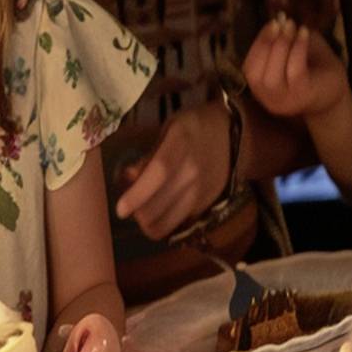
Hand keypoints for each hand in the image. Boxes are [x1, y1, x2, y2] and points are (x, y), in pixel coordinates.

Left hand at [114, 101, 232, 238]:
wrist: (231, 135)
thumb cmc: (192, 128)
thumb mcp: (168, 130)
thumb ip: (148, 155)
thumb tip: (127, 178)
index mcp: (181, 143)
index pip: (159, 173)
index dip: (138, 194)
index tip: (120, 210)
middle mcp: (194, 170)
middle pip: (161, 204)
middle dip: (138, 213)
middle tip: (127, 208)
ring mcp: (203, 189)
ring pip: (169, 221)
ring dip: (149, 223)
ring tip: (142, 211)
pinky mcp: (207, 203)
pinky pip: (179, 222)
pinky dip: (164, 221)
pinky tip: (160, 210)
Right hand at [242, 13, 348, 120]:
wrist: (338, 94)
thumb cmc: (315, 71)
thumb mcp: (295, 54)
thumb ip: (283, 42)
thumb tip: (279, 20)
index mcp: (261, 89)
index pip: (249, 68)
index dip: (257, 43)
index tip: (270, 23)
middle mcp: (268, 99)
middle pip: (255, 73)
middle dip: (266, 43)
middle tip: (280, 22)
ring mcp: (285, 101)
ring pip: (272, 76)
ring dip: (281, 46)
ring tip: (292, 26)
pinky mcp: (303, 96)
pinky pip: (295, 72)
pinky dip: (298, 49)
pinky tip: (304, 33)